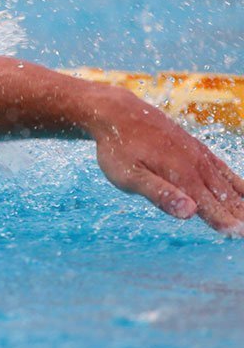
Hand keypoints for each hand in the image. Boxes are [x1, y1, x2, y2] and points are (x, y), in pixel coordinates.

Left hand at [86, 87, 243, 234]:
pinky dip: (237, 183)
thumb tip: (189, 212)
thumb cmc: (118, 149)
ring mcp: (198, 155)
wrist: (117, 113)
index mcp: (182, 176)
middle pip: (225, 197)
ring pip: (228, 183)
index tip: (240, 235)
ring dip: (243, 202)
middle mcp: (196, 165)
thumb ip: (159, 194)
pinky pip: (222, 168)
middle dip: (241, 216)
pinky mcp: (196, 148)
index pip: (211, 207)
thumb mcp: (129, 176)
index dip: (227, 223)